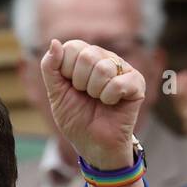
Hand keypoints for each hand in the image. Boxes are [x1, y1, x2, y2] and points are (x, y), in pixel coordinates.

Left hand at [41, 38, 144, 170]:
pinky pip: (118, 83)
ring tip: (98, 100)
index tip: (71, 87)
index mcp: (85, 57)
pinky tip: (112, 103)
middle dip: (80, 82)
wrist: (92, 144)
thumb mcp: (56, 93)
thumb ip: (50, 68)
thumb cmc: (76, 118)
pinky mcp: (137, 82)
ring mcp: (122, 69)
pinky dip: (109, 98)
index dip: (66, 71)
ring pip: (103, 68)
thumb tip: (54, 42)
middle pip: (87, 56)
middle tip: (86, 95)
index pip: (72, 47)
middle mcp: (105, 58)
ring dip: (95, 92)